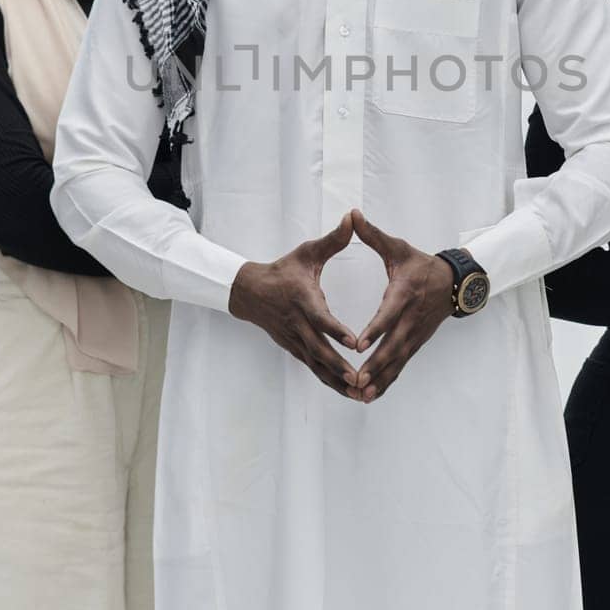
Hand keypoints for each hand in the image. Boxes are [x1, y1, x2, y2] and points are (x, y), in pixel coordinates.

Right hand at [228, 212, 361, 398]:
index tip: (353, 341)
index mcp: (302, 299)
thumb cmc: (284, 270)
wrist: (249, 291)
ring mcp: (294, 339)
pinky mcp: (293, 348)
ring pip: (316, 364)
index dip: (335, 330)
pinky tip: (346, 391)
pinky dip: (328, 380)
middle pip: (318, 349)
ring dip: (336, 380)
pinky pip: (312, 367)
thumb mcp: (307, 252)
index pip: (320, 317)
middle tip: (360, 378)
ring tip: (358, 392)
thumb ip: (334, 239)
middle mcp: (297, 323)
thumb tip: (353, 217)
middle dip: (339, 366)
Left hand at [349, 209, 455, 401]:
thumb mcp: (398, 247)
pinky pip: (400, 365)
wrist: (454, 282)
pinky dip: (387, 380)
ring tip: (361, 394)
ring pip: (396, 360)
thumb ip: (372, 235)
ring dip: (380, 378)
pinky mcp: (415, 344)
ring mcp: (414, 334)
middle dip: (375, 364)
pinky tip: (371, 396)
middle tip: (357, 379)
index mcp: (403, 294)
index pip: (388, 314)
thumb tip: (352, 214)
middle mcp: (410, 318)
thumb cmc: (420, 264)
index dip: (375, 330)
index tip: (359, 344)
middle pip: (392, 345)